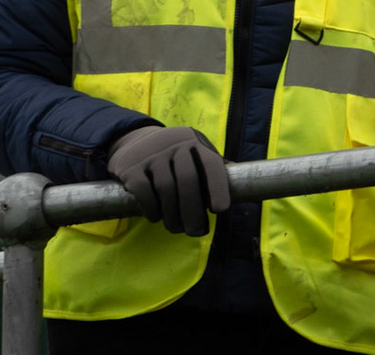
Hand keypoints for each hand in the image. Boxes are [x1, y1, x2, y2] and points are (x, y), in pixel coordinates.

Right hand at [105, 125, 230, 236]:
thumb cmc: (176, 155)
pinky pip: (143, 191)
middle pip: (188, 181)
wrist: (135, 142)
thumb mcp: (196, 153)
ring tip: (176, 228)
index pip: (211, 164)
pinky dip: (152, 208)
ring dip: (173, 215)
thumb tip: (243, 186)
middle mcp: (175, 145)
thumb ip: (215, 167)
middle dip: (194, 211)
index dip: (218, 187)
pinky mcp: (131, 166)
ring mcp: (152, 154)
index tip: (220, 210)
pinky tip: (156, 218)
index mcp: (196, 143)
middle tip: (197, 232)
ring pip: (166, 189)